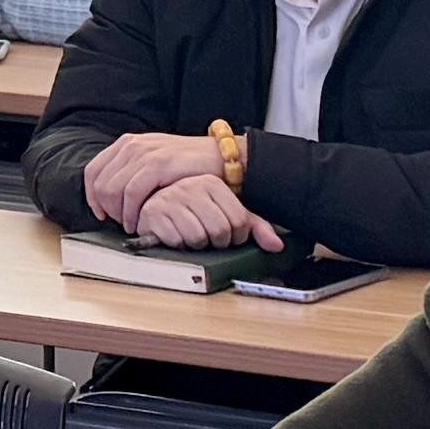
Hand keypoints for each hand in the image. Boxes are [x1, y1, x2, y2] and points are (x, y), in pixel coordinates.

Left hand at [81, 127, 222, 212]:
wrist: (221, 158)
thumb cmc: (188, 165)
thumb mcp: (154, 161)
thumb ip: (133, 171)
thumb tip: (110, 195)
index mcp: (127, 143)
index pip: (93, 171)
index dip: (92, 196)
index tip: (101, 213)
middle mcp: (132, 145)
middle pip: (100, 183)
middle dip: (106, 208)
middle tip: (120, 222)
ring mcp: (144, 153)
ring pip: (112, 190)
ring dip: (119, 213)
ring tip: (131, 225)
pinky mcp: (158, 165)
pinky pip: (132, 193)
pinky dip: (131, 212)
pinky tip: (139, 222)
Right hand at [130, 179, 279, 249]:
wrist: (152, 202)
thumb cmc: (191, 210)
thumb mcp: (226, 212)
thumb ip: (254, 226)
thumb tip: (277, 246)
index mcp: (212, 183)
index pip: (240, 221)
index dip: (236, 237)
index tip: (227, 236)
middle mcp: (191, 186)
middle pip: (220, 231)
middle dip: (216, 243)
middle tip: (209, 238)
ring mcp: (170, 198)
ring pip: (198, 237)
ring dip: (196, 245)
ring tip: (190, 236)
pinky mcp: (152, 212)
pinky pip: (176, 240)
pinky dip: (177, 245)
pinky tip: (174, 236)